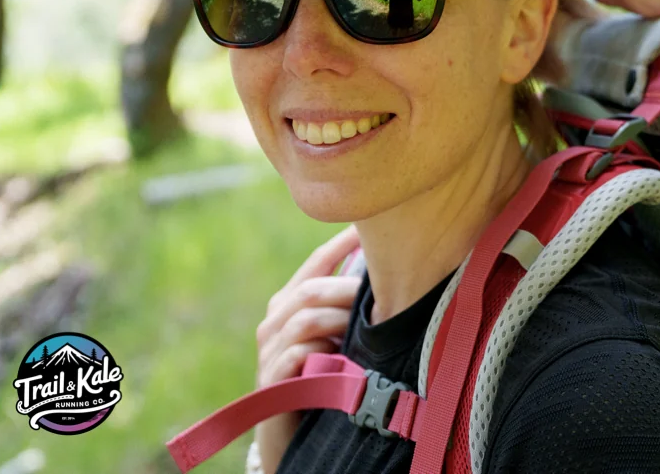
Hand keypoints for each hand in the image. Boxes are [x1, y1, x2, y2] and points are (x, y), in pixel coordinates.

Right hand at [253, 226, 362, 473]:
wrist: (294, 431)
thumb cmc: (325, 376)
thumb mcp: (338, 336)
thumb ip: (350, 307)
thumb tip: (391, 274)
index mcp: (289, 303)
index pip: (315, 263)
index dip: (340, 244)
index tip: (368, 227)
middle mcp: (274, 323)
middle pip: (311, 290)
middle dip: (348, 289)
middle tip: (383, 292)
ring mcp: (269, 351)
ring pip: (306, 319)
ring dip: (340, 320)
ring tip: (366, 328)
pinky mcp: (272, 380)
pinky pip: (299, 355)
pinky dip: (324, 352)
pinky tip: (342, 358)